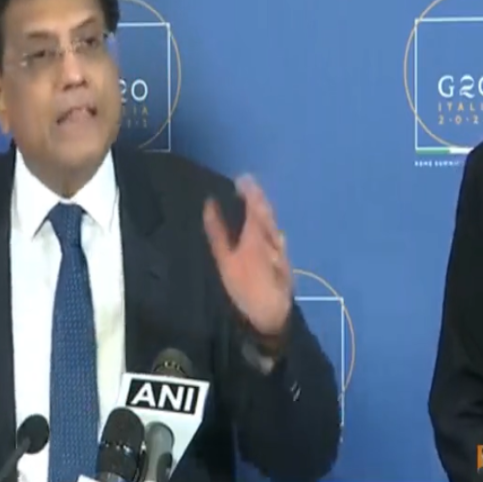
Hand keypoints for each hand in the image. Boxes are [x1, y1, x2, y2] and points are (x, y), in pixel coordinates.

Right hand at [203, 175, 292, 337]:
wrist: (272, 315)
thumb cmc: (245, 287)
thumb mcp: (224, 259)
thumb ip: (217, 231)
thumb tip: (210, 203)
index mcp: (257, 233)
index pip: (254, 205)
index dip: (249, 190)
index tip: (242, 178)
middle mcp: (272, 237)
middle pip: (267, 213)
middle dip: (258, 198)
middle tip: (249, 186)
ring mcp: (281, 250)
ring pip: (273, 225)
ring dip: (265, 211)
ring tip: (256, 203)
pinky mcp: (284, 262)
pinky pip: (276, 237)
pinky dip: (269, 227)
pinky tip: (268, 230)